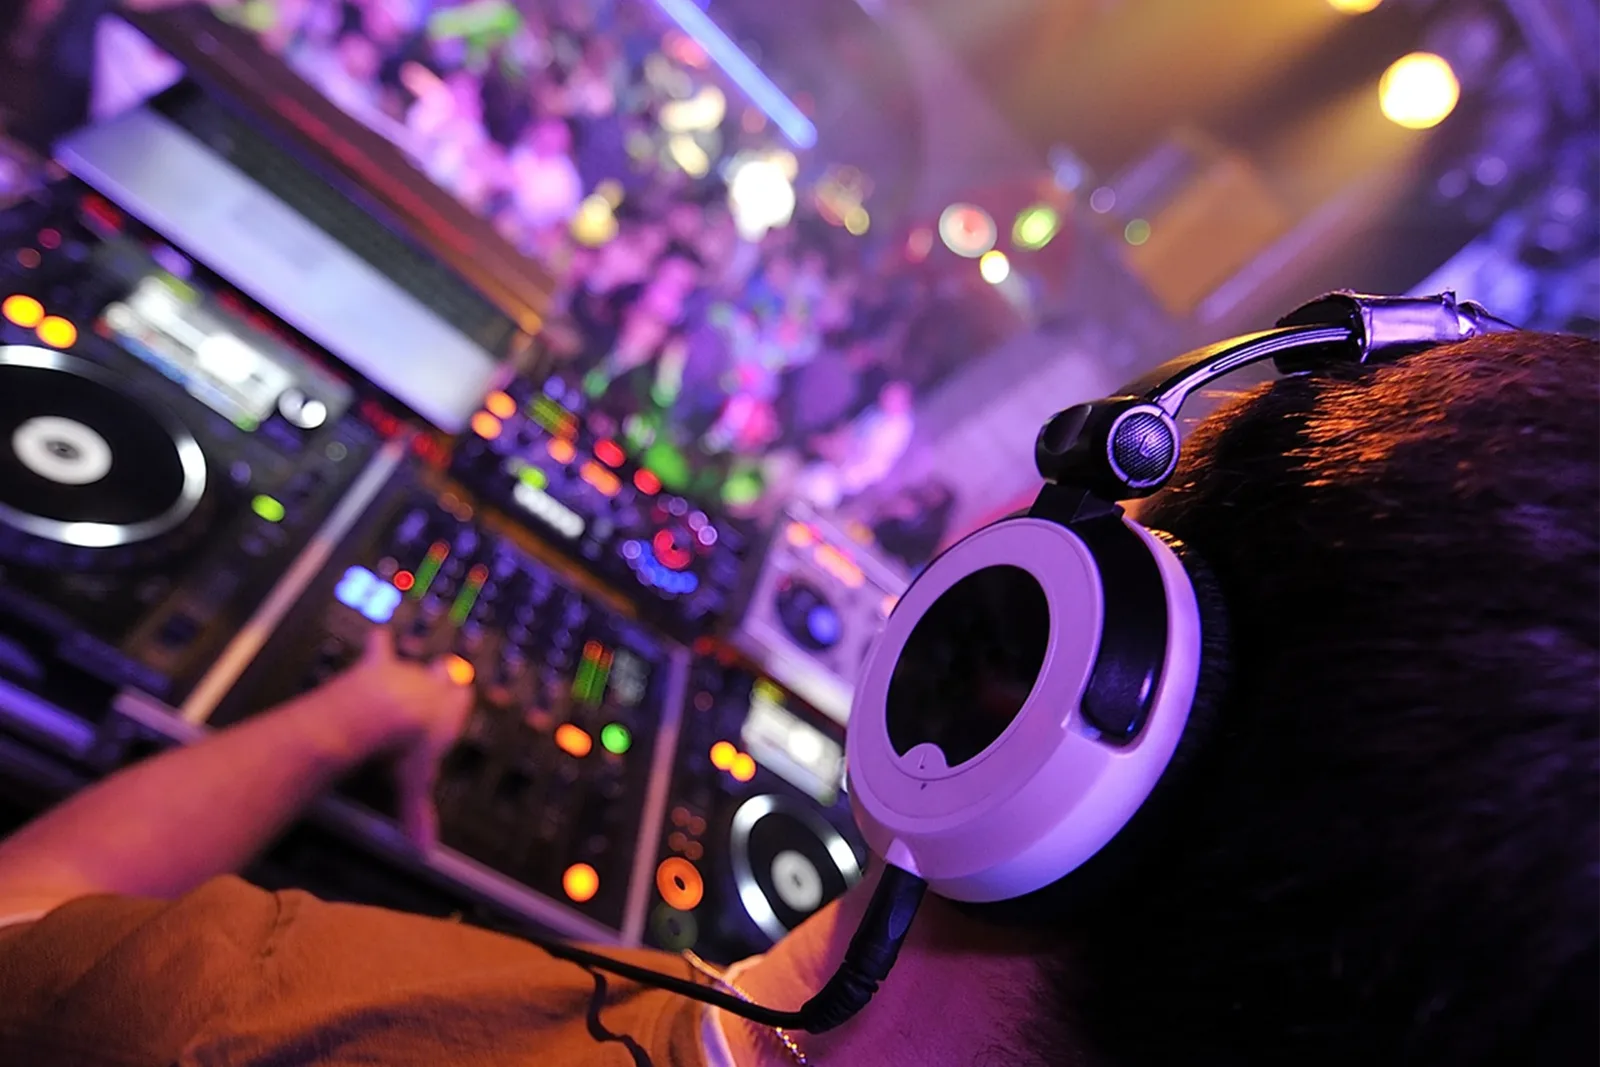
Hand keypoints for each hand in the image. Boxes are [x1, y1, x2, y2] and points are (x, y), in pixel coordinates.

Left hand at [327, 629, 473, 849]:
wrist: (385, 714)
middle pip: (444, 676)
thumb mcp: (415, 785)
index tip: (459, 699)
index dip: (457, 703)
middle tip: (443, 674)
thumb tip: (424, 853)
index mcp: (450, 712)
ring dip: (410, 668)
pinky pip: (381, 648)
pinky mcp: (378, 664)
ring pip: (415, 665)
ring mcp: (406, 672)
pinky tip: (378, 634)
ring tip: (408, 668)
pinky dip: (380, 644)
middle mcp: (434, 687)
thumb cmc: (408, 749)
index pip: (461, 700)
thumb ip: (418, 816)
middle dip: (442, 678)